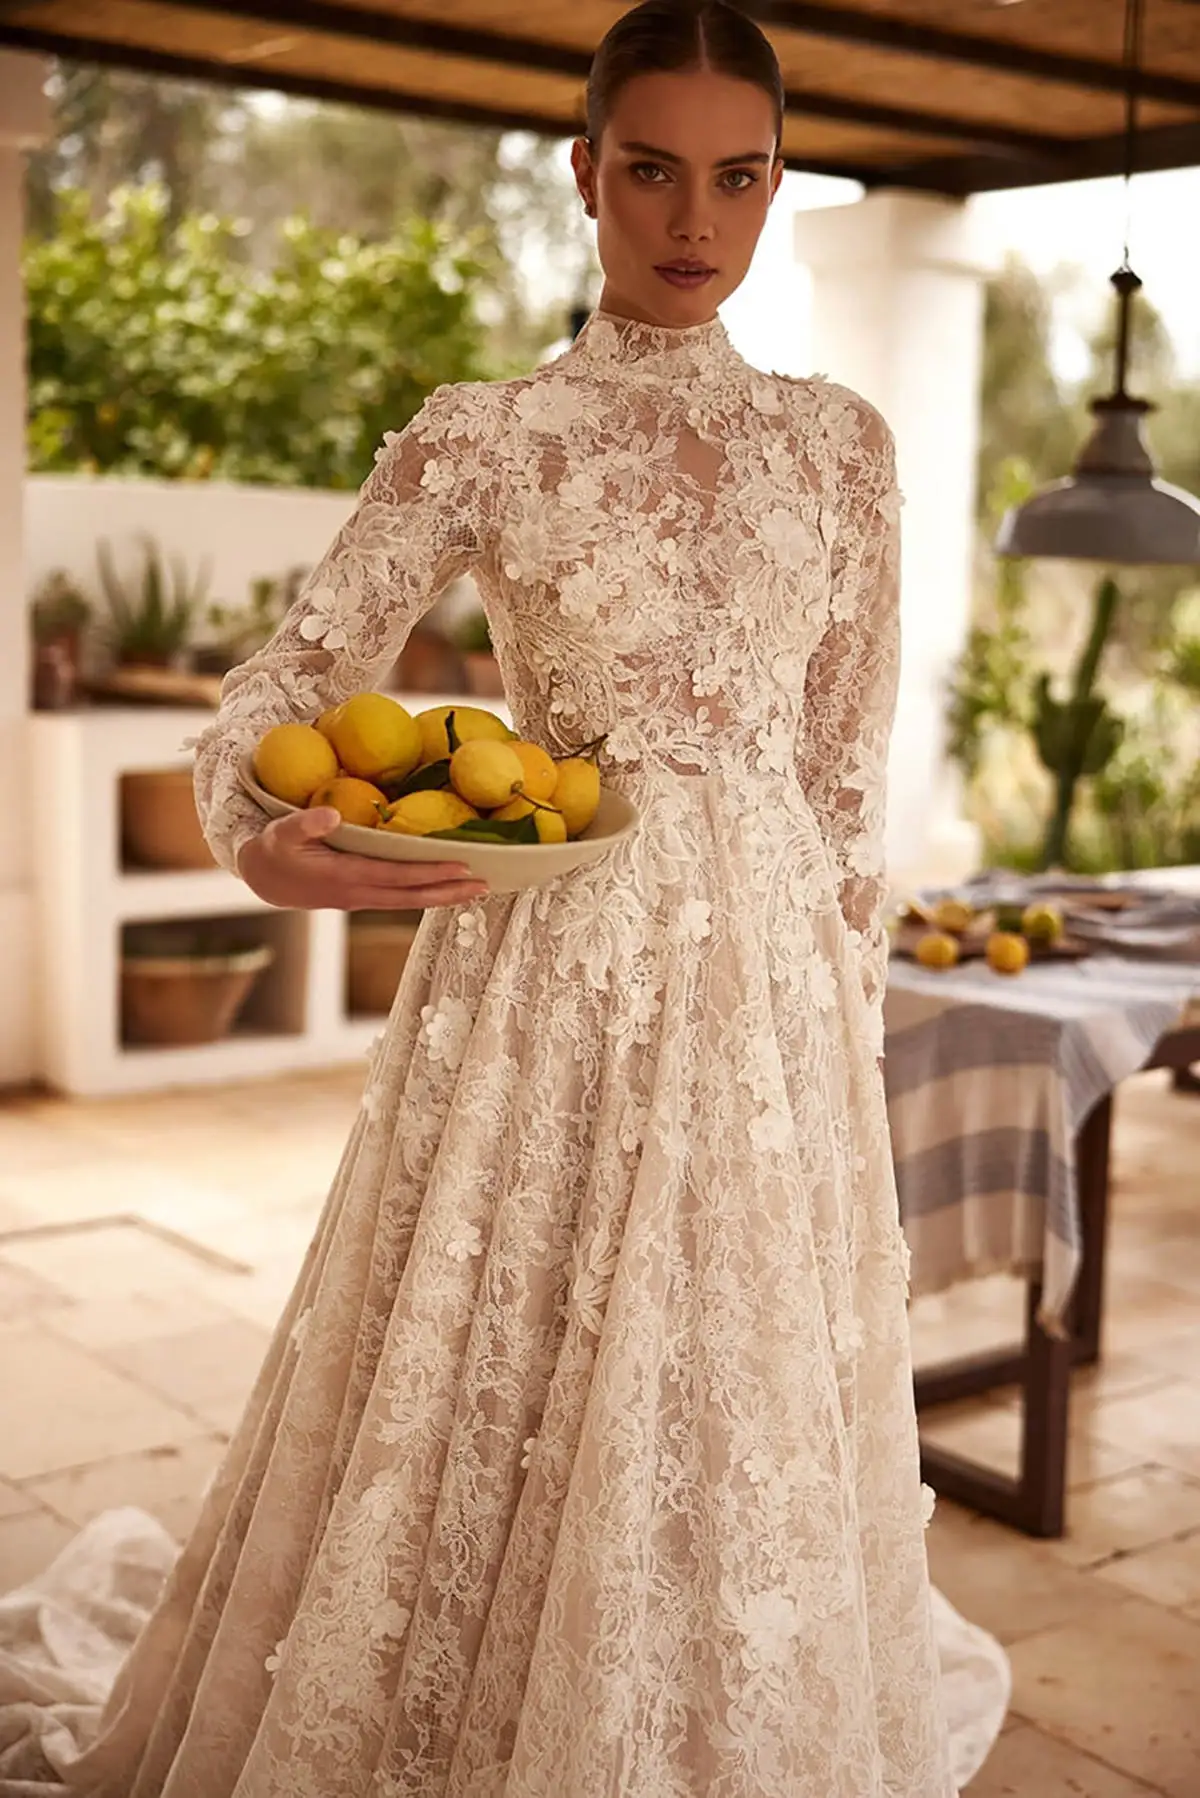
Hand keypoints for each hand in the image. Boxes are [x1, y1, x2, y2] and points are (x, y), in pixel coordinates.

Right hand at [237, 808, 488, 910]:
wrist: (265, 880)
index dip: (429, 872)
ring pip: (410, 900)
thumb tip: (331, 814)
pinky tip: (447, 887)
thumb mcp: (281, 832)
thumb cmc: (274, 850)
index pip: (396, 876)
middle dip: (449, 891)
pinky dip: (427, 893)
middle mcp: (359, 893)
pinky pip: (402, 897)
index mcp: (344, 876)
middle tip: (484, 885)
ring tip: (476, 890)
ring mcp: (363, 898)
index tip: (460, 867)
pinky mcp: (364, 896)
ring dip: (444, 896)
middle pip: (412, 896)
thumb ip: (305, 823)